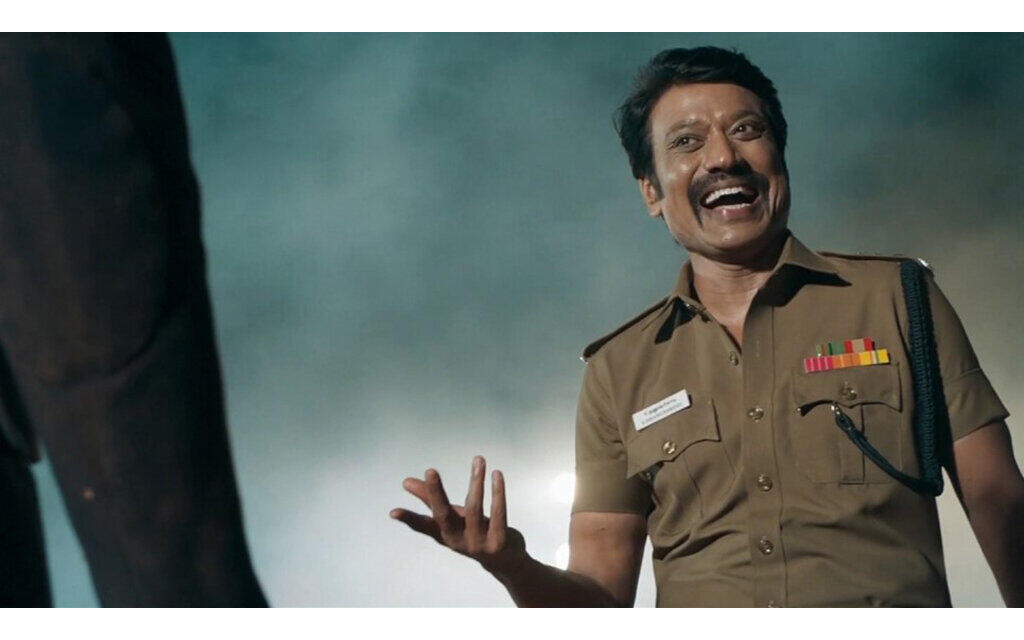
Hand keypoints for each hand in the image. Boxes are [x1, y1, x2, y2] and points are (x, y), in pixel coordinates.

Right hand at [390, 456, 526, 575]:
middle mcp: (458, 541)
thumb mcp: (452, 516)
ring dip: (476, 481)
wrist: (505, 561)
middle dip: (436, 493)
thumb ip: (431, 499)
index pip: (424, 526)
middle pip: (444, 516)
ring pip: (475, 509)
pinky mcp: (499, 542)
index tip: (394, 512)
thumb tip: (405, 481)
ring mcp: (479, 543)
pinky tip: (496, 474)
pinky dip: (498, 493)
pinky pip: (499, 514)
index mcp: (444, 534)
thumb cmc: (473, 532)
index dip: (409, 519)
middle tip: (430, 470)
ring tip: (479, 459)